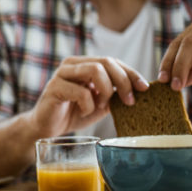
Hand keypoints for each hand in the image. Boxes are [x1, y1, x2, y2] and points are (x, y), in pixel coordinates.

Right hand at [31, 56, 148, 136]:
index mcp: (83, 64)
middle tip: (129, 101)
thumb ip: (114, 93)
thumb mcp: (100, 103)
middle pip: (105, 62)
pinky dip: (89, 105)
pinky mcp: (54, 87)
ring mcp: (61, 74)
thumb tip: (139, 90)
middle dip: (123, 81)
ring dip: (106, 91)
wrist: (46, 128)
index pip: (112, 61)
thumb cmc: (73, 114)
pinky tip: (84, 112)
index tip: (145, 88)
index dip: (130, 73)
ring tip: (101, 106)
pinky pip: (81, 92)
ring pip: (95, 70)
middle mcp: (72, 64)